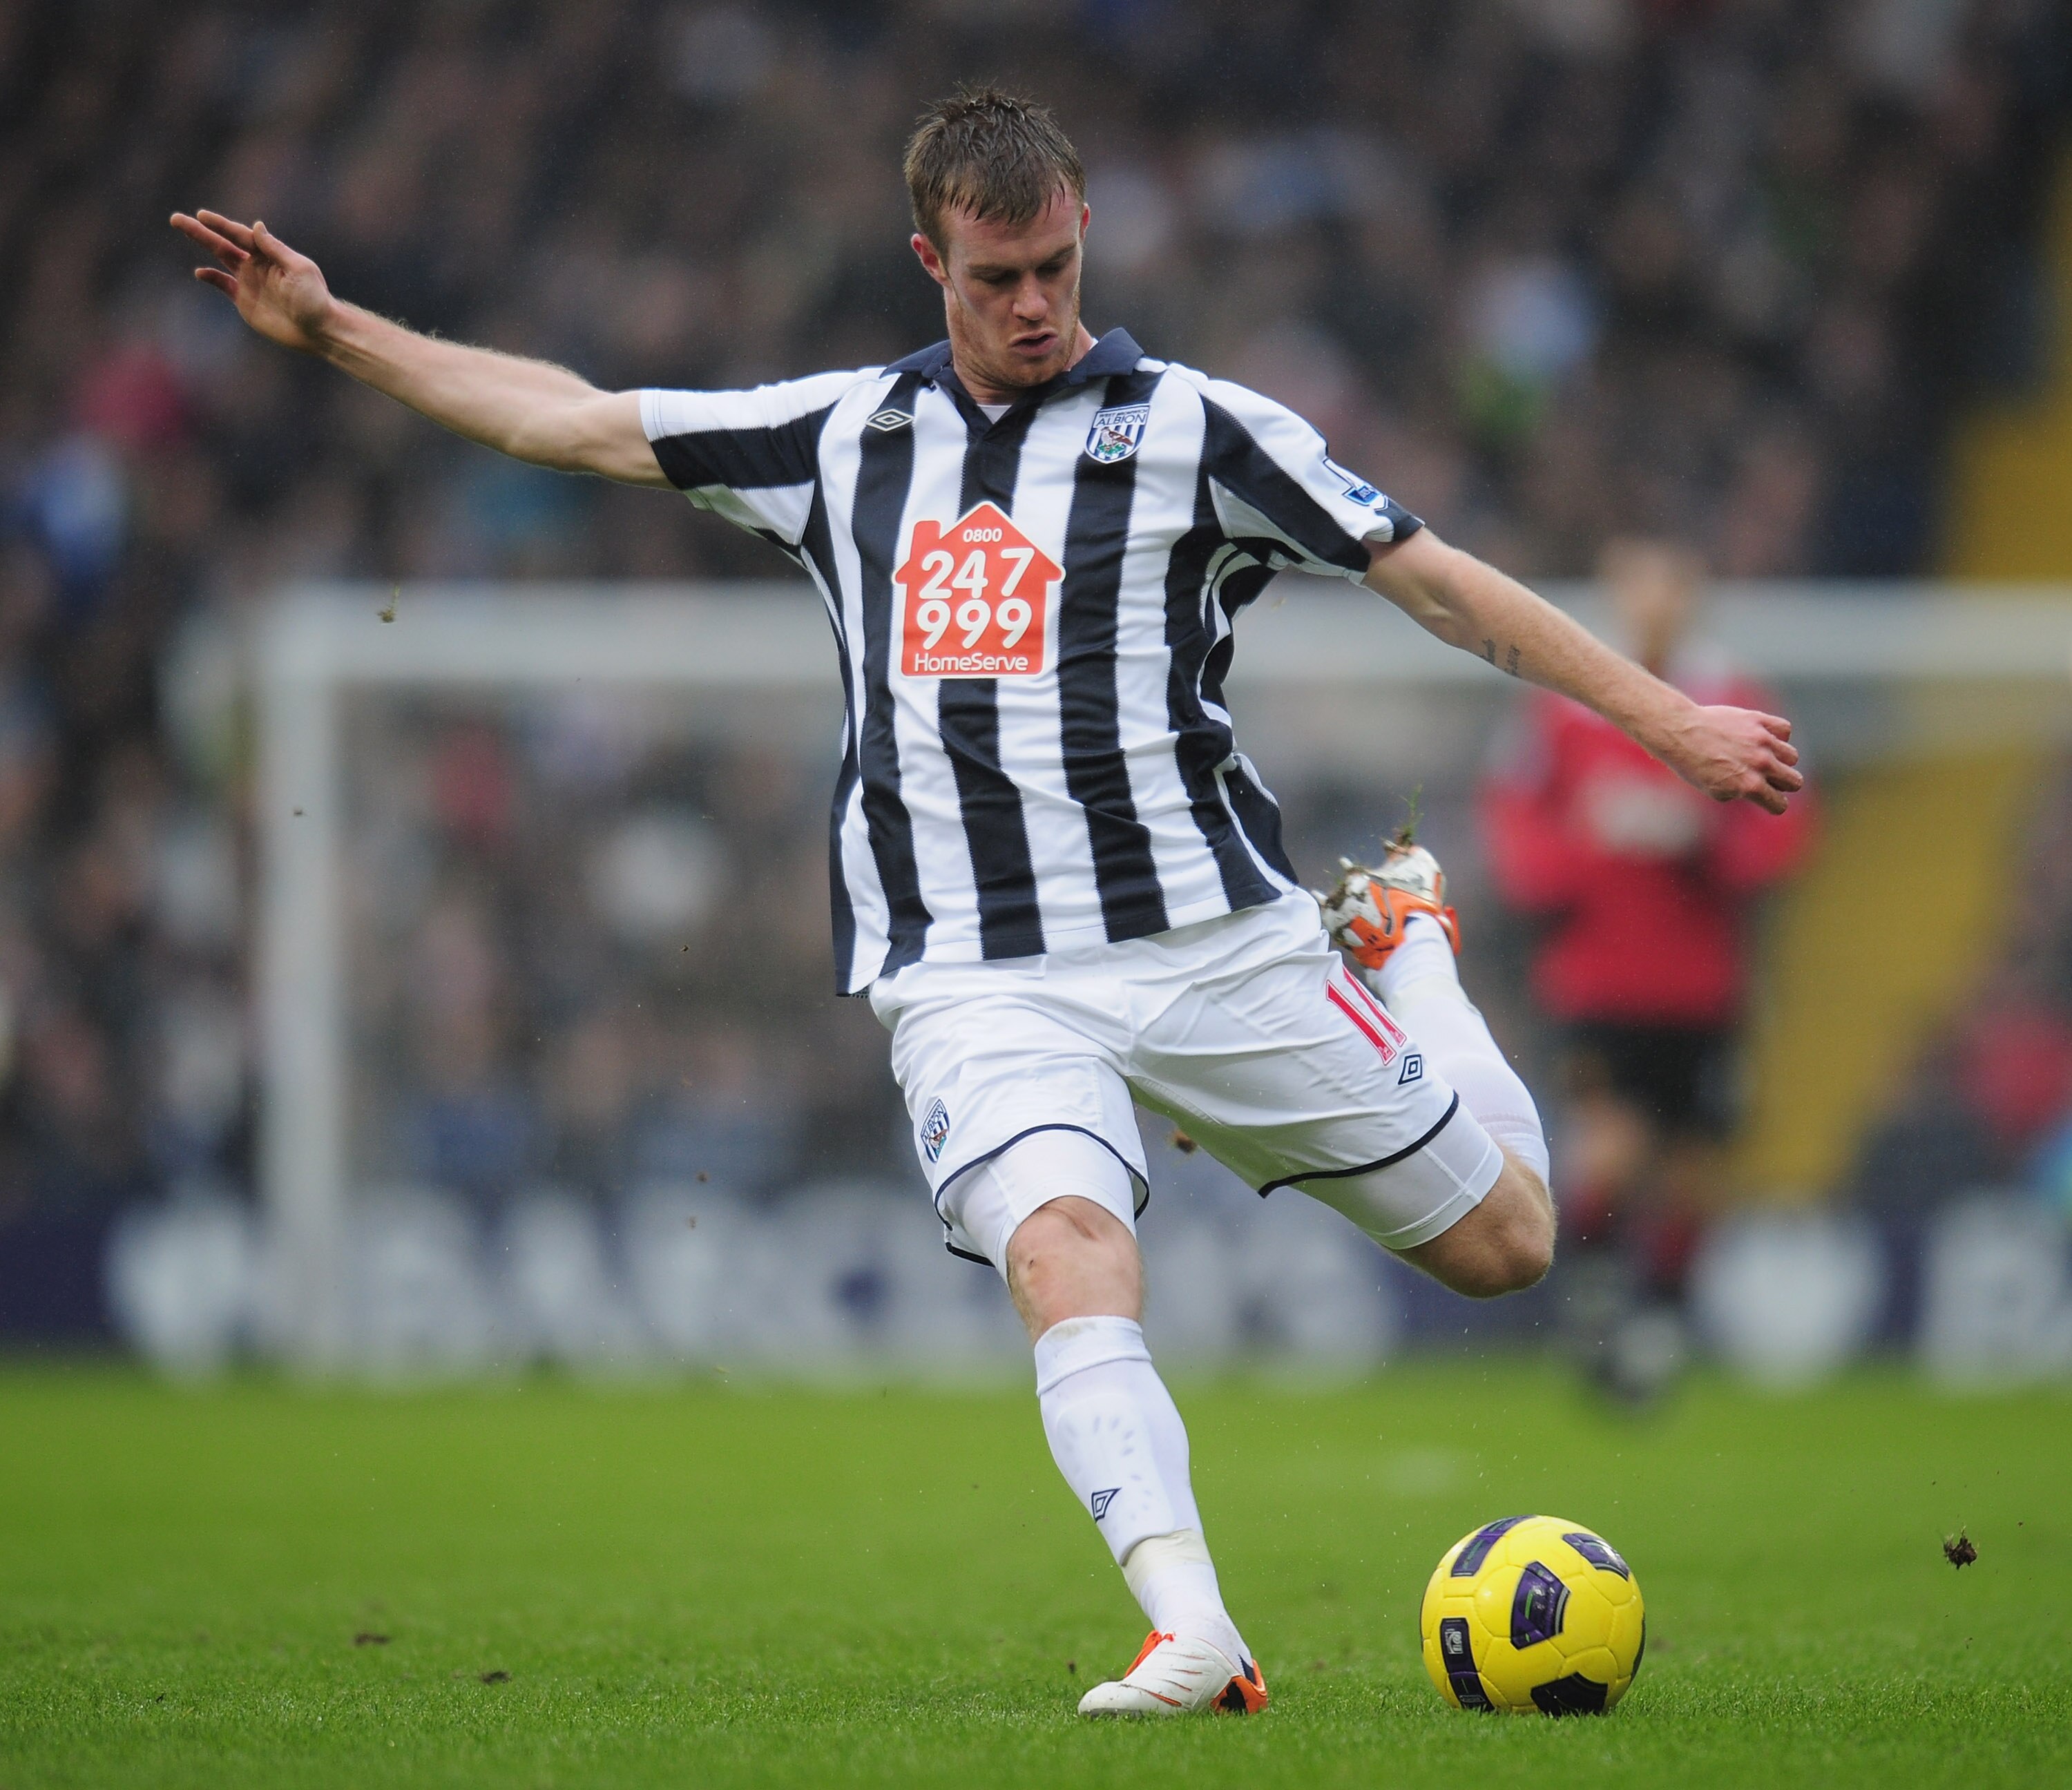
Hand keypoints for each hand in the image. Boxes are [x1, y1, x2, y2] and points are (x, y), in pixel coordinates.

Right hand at [170, 210, 337, 353]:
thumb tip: (256, 226)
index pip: (240, 235)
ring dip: (202, 244)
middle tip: (177, 219)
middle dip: (201, 230)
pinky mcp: (245, 300)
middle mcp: (257, 264)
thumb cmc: (315, 300)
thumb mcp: (299, 270)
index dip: (220, 225)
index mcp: (270, 254)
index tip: (202, 215)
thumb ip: (275, 249)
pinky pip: (224, 285)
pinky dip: (212, 278)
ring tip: (183, 229)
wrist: (319, 331)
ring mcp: (250, 281)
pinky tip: (200, 272)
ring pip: (220, 258)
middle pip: (224, 242)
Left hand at [1658, 703, 1802, 814]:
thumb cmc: (1692, 765)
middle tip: (1764, 777)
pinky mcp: (1759, 720)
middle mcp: (1761, 764)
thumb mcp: (1715, 791)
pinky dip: (1777, 735)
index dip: (1773, 804)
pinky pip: (1785, 730)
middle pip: (1794, 782)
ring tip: (1759, 756)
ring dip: (1780, 760)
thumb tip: (1761, 791)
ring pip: (1791, 757)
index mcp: (1750, 786)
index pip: (1780, 804)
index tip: (1765, 798)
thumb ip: (1742, 793)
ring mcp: (1762, 741)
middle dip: (1782, 784)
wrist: (1679, 732)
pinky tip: (1761, 738)